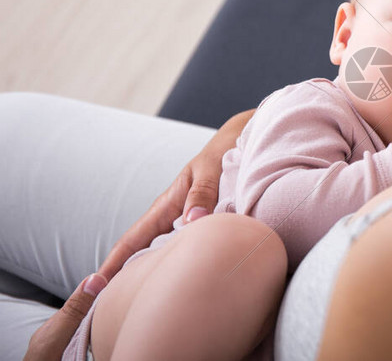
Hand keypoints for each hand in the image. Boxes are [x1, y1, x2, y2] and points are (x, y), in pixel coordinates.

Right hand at [23, 109, 253, 359]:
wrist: (236, 144)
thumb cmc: (221, 156)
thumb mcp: (210, 172)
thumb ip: (202, 194)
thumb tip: (192, 222)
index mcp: (165, 206)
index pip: (132, 240)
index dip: (113, 264)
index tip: (94, 287)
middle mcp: (168, 217)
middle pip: (140, 253)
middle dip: (123, 278)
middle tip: (109, 309)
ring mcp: (182, 222)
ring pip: (160, 253)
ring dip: (148, 274)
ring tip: (136, 303)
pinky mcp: (198, 225)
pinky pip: (182, 249)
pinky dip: (174, 265)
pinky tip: (176, 283)